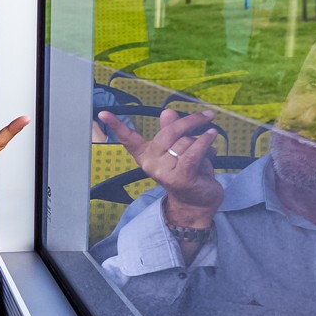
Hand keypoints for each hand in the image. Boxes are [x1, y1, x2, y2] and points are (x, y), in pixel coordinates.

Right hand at [98, 108, 222, 220]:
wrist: (197, 203)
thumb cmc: (189, 174)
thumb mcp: (180, 149)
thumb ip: (172, 130)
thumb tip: (167, 112)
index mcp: (146, 155)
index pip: (128, 139)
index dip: (116, 126)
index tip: (103, 114)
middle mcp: (151, 163)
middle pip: (169, 132)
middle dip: (190, 121)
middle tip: (207, 116)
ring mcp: (164, 172)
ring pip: (186, 142)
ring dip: (203, 143)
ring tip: (206, 155)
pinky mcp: (180, 177)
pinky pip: (194, 152)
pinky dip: (206, 142)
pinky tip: (212, 135)